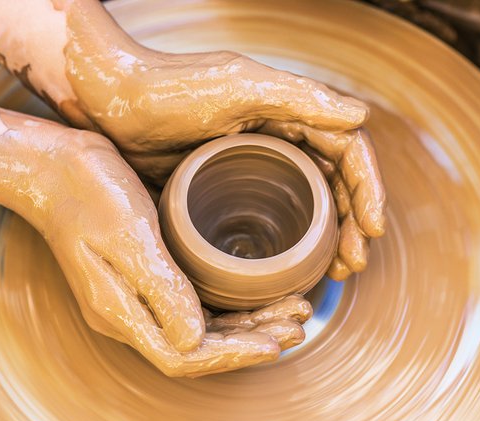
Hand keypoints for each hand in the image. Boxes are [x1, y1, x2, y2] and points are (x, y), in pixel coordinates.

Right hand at [8, 127, 310, 376]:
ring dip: (246, 321)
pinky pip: (192, 299)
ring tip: (292, 308)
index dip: (233, 356)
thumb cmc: (88, 195)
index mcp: (121, 312)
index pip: (184, 357)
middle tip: (299, 322)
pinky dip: (228, 299)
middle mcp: (129, 313)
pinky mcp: (143, 273)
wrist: (53, 168)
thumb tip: (196, 342)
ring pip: (200, 324)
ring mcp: (135, 294)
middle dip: (251, 338)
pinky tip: (256, 287)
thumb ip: (162, 289)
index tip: (276, 344)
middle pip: (198, 346)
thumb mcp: (129, 237)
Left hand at [62, 46, 385, 278]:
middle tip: (351, 265)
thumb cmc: (169, 85)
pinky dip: (282, 247)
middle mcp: (274, 141)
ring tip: (332, 275)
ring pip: (302, 209)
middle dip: (351, 226)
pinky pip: (263, 222)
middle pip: (331, 187)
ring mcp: (247, 170)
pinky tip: (287, 272)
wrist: (107, 100)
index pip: (346, 152)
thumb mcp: (237, 87)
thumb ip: (299, 99)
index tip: (371, 230)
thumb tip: (361, 115)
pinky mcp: (218, 193)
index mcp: (287, 114)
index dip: (366, 190)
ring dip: (324, 242)